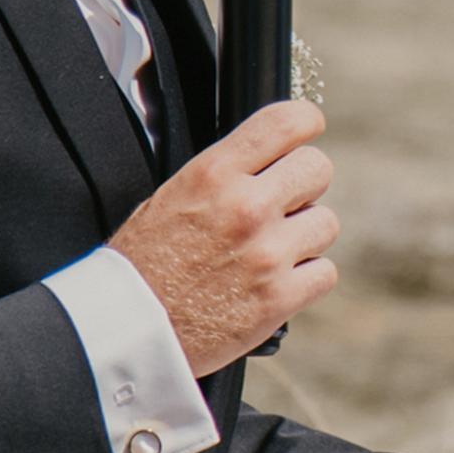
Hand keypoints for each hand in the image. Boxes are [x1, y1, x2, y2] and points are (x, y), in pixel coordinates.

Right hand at [105, 101, 337, 375]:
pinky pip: (324, 272)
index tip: (307, 132)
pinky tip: (276, 281)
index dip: (305, 123)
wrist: (127, 329)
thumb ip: (223, 173)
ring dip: (305, 235)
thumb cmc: (143, 263)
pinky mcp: (279, 298)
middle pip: (317, 168)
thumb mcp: (170, 196)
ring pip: (326, 223)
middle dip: (304, 185)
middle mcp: (245, 206)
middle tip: (283, 204)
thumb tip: (268, 157)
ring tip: (270, 250)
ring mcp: (267, 253)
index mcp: (213, 174)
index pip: (285, 123)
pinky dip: (307, 278)